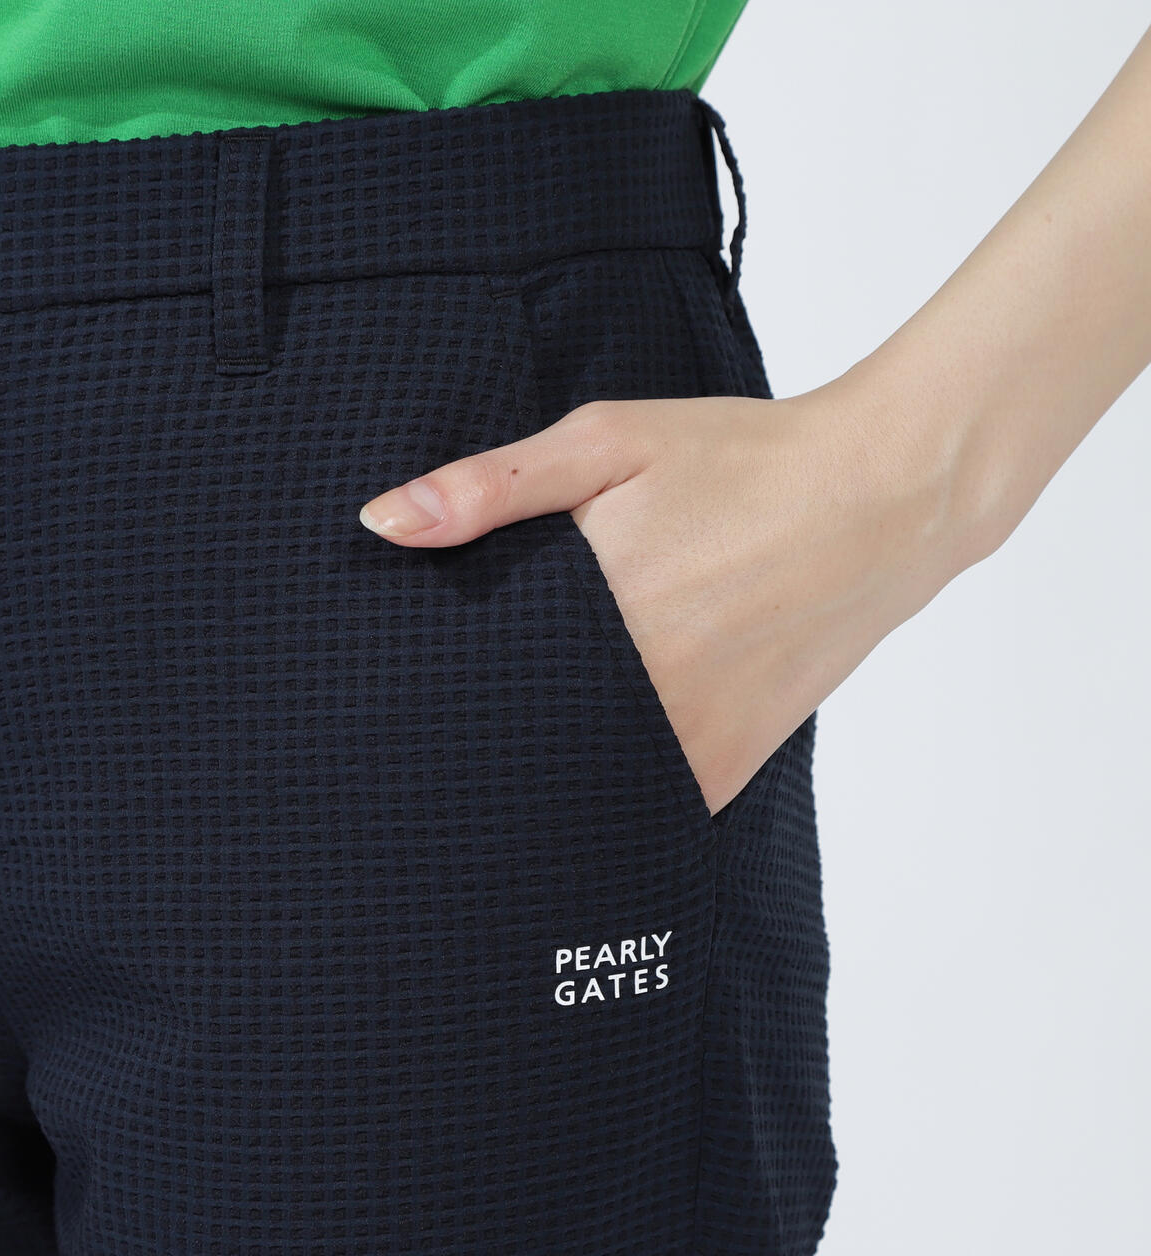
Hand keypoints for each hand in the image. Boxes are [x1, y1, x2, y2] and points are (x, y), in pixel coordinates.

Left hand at [357, 382, 964, 815]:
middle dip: (479, 741)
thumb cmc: (742, 459)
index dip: (434, 699)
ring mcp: (691, 741)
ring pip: (579, 788)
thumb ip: (493, 487)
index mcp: (598, 614)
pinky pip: (646, 804)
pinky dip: (610, 792)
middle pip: (521, 747)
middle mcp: (643, 692)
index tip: (400, 704)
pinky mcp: (729, 765)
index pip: (476, 688)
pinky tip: (584, 760)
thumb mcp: (610, 441)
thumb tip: (383, 523)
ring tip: (507, 752)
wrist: (882, 496)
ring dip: (542, 773)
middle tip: (438, 736)